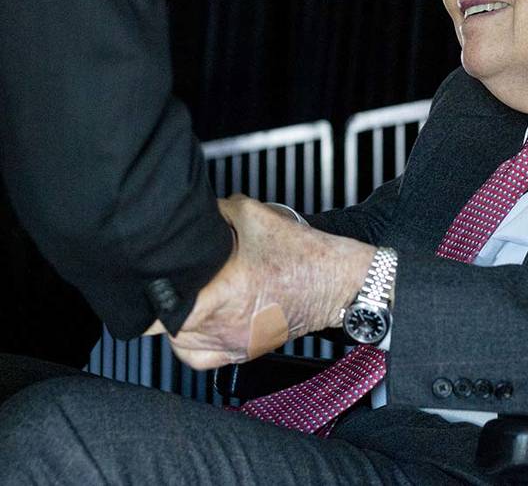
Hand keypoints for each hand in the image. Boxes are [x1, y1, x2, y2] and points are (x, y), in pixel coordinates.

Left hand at [145, 196, 374, 369]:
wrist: (339, 283)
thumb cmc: (305, 255)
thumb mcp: (255, 215)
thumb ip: (214, 211)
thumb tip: (190, 212)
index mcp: (225, 294)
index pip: (160, 302)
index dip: (147, 282)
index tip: (146, 267)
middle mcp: (226, 327)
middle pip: (164, 321)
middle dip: (162, 295)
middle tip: (166, 275)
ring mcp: (234, 344)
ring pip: (177, 340)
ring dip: (172, 318)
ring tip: (184, 293)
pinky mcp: (243, 352)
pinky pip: (197, 357)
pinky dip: (188, 341)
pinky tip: (195, 319)